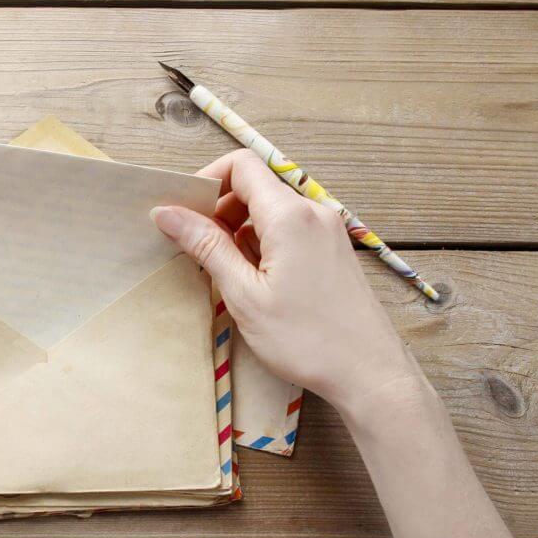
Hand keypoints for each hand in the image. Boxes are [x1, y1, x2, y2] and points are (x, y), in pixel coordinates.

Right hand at [151, 149, 418, 409]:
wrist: (369, 372)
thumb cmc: (307, 339)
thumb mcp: (245, 295)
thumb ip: (207, 247)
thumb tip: (168, 213)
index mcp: (290, 215)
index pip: (241, 165)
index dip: (206, 180)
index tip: (184, 212)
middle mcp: (313, 212)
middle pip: (255, 185)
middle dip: (219, 209)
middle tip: (197, 248)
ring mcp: (327, 229)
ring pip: (271, 209)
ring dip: (239, 229)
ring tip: (225, 272)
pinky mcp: (333, 249)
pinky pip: (289, 228)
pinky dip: (263, 242)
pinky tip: (254, 280)